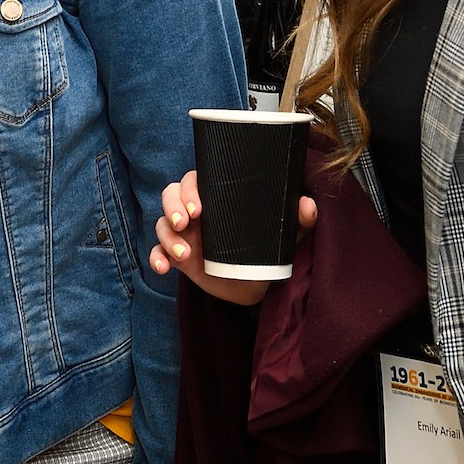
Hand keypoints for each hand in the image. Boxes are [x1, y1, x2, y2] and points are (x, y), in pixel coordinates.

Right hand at [146, 169, 316, 306]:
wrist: (258, 283)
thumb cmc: (267, 248)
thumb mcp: (284, 233)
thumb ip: (298, 218)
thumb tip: (308, 205)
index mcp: (217, 197)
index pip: (195, 180)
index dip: (190, 188)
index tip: (199, 206)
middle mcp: (196, 211)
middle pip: (171, 194)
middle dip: (172, 206)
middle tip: (186, 222)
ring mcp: (185, 233)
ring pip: (162, 223)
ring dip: (167, 236)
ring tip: (184, 253)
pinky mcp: (178, 256)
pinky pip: (158, 252)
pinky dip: (155, 257)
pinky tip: (162, 267)